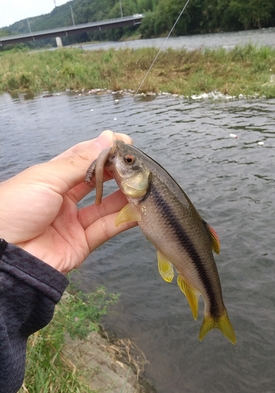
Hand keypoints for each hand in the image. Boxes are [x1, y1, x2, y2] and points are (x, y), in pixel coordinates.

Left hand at [0, 130, 135, 273]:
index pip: (82, 159)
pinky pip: (106, 229)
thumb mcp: (47, 178)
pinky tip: (138, 210)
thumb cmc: (16, 207)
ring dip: (124, 196)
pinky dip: (123, 220)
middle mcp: (64, 199)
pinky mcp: (81, 244)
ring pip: (105, 206)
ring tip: (143, 185)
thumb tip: (105, 138)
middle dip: (117, 173)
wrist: (5, 254)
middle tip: (136, 165)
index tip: (124, 143)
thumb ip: (80, 162)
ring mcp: (73, 222)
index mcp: (51, 178)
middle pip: (97, 183)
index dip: (103, 150)